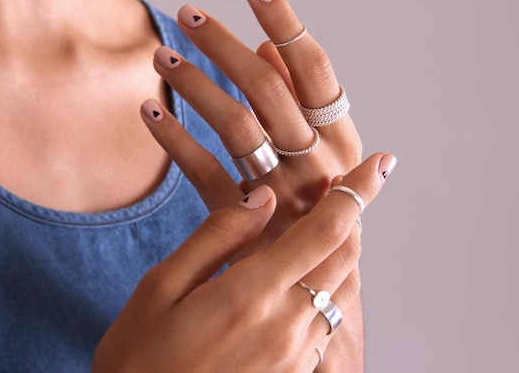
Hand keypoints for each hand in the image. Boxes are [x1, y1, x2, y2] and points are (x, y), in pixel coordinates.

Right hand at [92, 154, 392, 372]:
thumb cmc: (140, 360)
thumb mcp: (161, 288)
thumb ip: (217, 237)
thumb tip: (262, 200)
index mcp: (252, 294)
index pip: (326, 229)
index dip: (357, 191)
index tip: (379, 165)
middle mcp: (287, 325)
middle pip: (345, 256)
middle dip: (352, 214)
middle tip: (342, 186)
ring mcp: (296, 355)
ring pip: (341, 289)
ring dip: (340, 251)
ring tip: (317, 227)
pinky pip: (327, 320)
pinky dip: (326, 287)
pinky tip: (301, 278)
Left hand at [148, 0, 362, 256]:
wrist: (315, 287)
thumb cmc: (319, 209)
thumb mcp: (325, 153)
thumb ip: (299, 100)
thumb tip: (267, 43)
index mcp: (342, 140)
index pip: (314, 70)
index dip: (285, 22)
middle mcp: (316, 162)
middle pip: (267, 89)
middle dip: (226, 46)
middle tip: (190, 14)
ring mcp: (280, 193)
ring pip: (235, 126)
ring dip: (195, 86)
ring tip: (161, 56)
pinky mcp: (244, 221)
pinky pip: (203, 174)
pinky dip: (175, 141)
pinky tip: (149, 111)